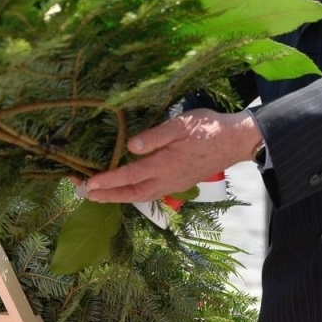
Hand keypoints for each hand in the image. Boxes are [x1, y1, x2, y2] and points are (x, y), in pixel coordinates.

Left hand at [83, 111, 261, 203]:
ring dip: (120, 197)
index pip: (129, 175)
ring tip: (100, 195)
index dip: (107, 180)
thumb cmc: (208, 128)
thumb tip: (131, 146)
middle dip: (107, 195)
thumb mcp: (181, 124)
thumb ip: (156, 136)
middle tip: (85, 193)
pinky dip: (135, 194)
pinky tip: (129, 189)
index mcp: (165, 165)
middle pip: (132, 193)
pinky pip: (152, 193)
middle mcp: (167, 180)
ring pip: (141, 196)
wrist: (236, 141)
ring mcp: (174, 184)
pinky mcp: (180, 182)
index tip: (88, 183)